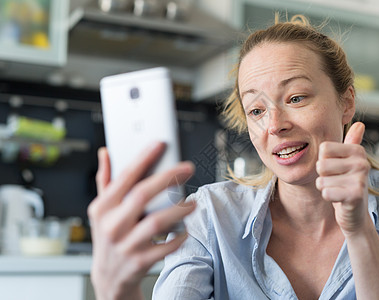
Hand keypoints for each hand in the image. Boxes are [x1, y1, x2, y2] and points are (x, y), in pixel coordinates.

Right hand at [88, 142, 195, 299]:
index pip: (124, 177)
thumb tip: (105, 152)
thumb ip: (105, 180)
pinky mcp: (140, 261)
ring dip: (178, 210)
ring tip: (192, 203)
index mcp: (102, 208)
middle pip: (142, 195)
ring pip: (157, 222)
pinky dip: (179, 237)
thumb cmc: (108, 237)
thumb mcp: (100, 210)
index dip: (143, 158)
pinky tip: (185, 229)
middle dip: (168, 178)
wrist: (109, 278)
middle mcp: (112, 225)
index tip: (159, 144)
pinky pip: (166, 246)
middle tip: (188, 168)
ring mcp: (126, 244)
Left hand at [315, 122, 370, 235]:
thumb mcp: (347, 162)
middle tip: (336, 182)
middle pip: (320, 165)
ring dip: (325, 188)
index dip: (324, 161)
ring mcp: (360, 179)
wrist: (355, 214)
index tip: (335, 169)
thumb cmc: (346, 185)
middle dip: (323, 177)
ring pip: (321, 180)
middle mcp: (362, 163)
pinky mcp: (355, 195)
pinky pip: (326, 192)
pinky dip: (328, 197)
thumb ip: (351, 143)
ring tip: (338, 190)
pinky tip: (339, 200)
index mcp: (357, 151)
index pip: (323, 149)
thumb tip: (360, 124)